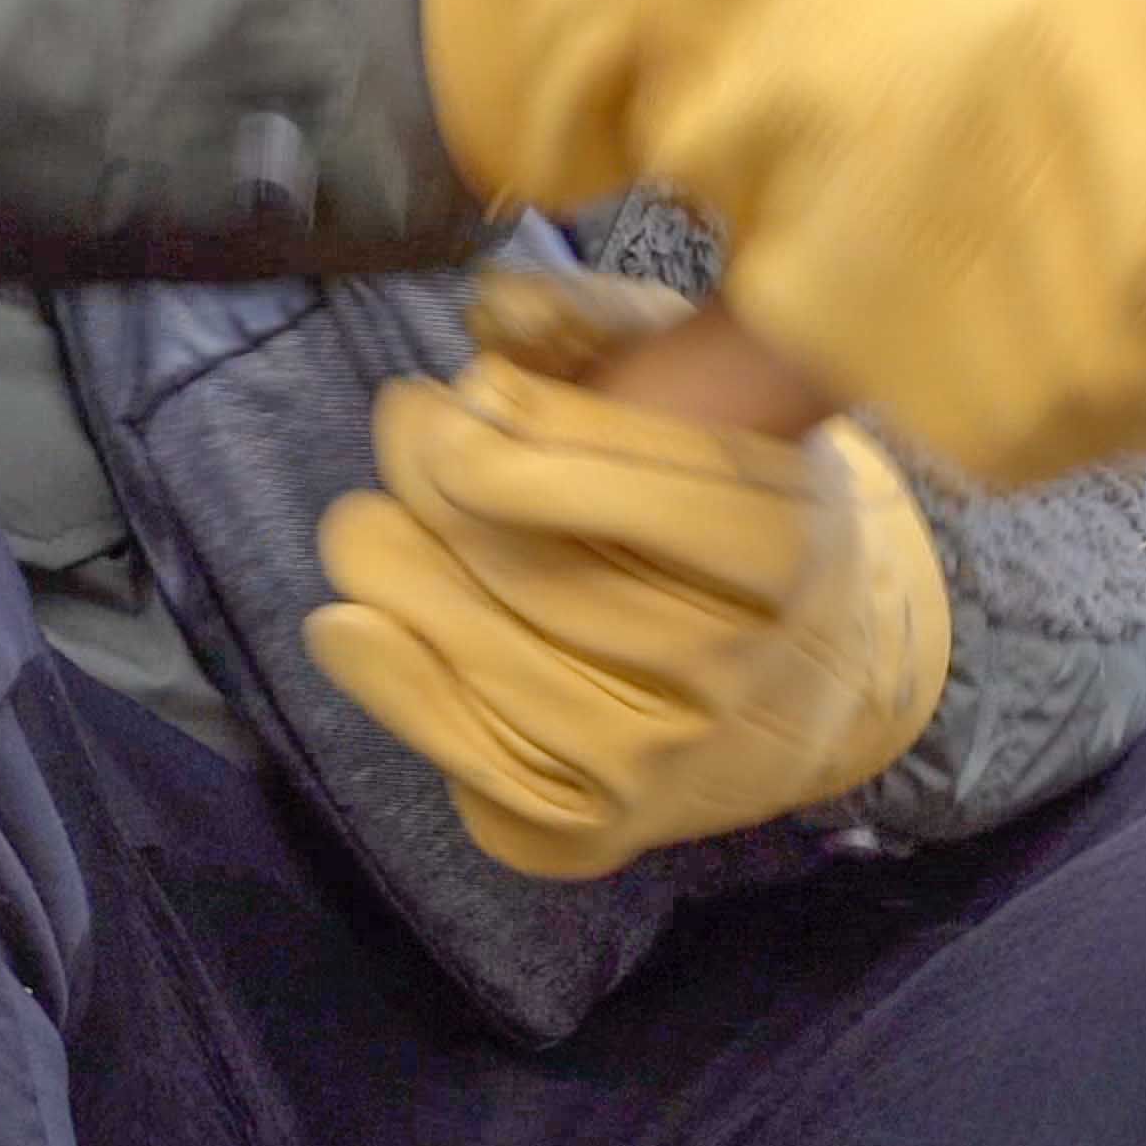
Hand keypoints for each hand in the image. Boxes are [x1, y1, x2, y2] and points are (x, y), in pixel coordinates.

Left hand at [304, 277, 956, 882]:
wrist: (798, 699)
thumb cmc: (722, 512)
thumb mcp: (699, 395)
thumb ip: (607, 328)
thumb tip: (496, 313)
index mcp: (790, 550)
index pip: (657, 492)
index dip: (536, 436)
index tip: (470, 391)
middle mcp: (745, 672)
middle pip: (554, 577)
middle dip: (444, 488)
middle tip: (404, 429)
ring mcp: (673, 766)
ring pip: (502, 666)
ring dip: (400, 581)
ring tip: (361, 525)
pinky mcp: (603, 832)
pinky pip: (477, 761)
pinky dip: (394, 687)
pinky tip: (347, 625)